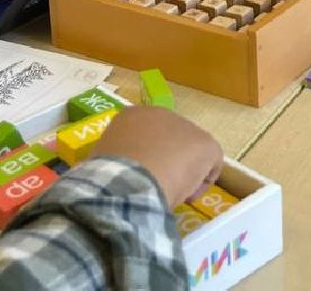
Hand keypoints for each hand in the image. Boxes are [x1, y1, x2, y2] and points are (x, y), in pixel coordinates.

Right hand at [89, 106, 222, 205]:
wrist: (130, 179)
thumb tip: (111, 174)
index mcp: (130, 117)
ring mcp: (185, 126)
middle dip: (166, 163)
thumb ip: (113, 161)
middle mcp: (159, 114)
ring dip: (182, 172)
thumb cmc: (110, 175)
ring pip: (188, 154)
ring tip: (169, 193)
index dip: (145, 158)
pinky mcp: (205, 142)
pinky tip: (185, 195)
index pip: (144, 136)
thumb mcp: (102, 163)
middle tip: (156, 187)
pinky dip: (199, 184)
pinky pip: (208, 167)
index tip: (141, 178)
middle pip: (169, 142)